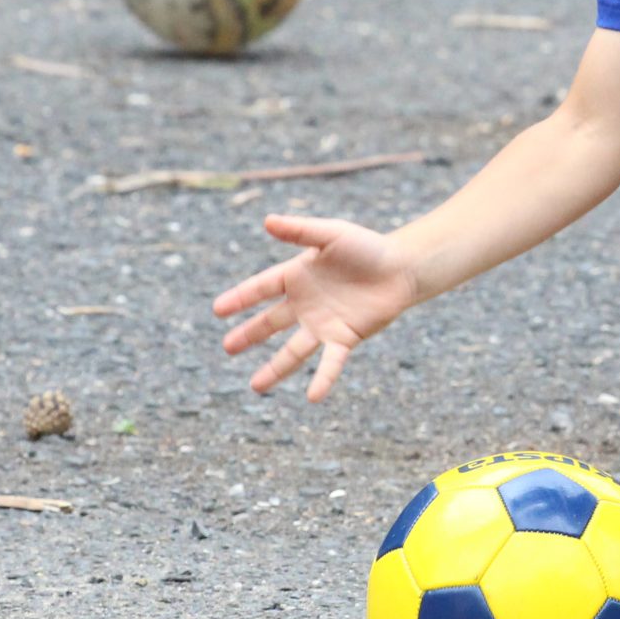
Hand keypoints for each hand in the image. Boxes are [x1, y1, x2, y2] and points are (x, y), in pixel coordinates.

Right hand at [213, 215, 420, 402]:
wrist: (402, 267)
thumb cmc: (367, 247)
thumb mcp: (332, 233)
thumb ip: (301, 230)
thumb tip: (267, 221)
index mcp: (297, 277)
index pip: (262, 288)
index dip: (241, 298)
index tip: (217, 309)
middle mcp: (305, 304)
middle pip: (271, 323)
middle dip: (249, 335)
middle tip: (228, 348)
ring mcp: (323, 324)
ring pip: (294, 351)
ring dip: (275, 369)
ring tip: (256, 387)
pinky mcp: (345, 338)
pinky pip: (331, 362)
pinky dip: (323, 379)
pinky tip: (313, 397)